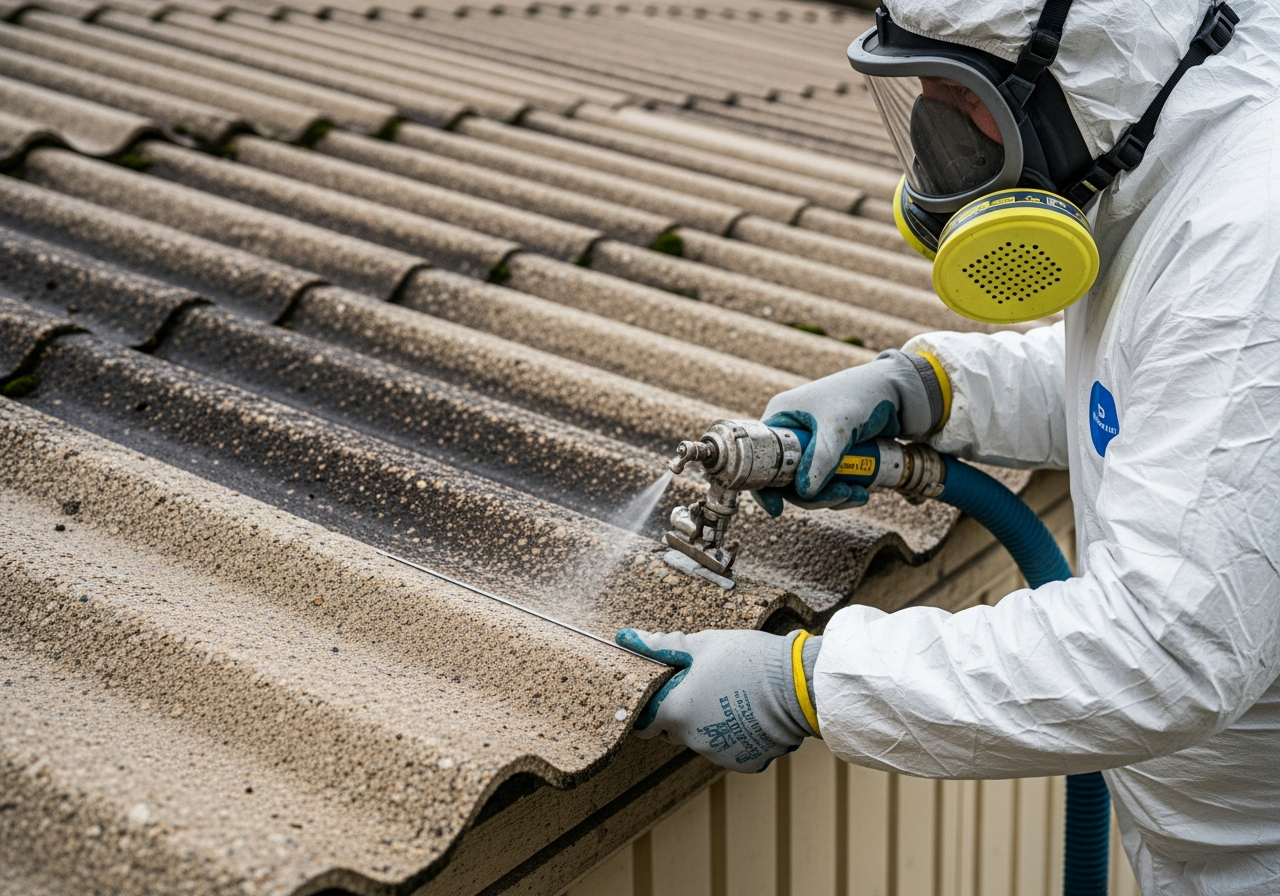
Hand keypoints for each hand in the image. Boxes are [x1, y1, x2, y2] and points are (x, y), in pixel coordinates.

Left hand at [616, 628, 820, 772]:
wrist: (799, 686)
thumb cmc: (748, 660)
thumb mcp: (703, 645)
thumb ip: (662, 646)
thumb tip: (626, 637)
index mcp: (677, 711)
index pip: (643, 721)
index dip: (649, 706)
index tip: (661, 693)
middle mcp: (693, 740)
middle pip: (673, 729)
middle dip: (680, 711)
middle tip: (702, 685)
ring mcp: (718, 754)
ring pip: (701, 738)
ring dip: (708, 722)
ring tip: (732, 695)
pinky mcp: (743, 763)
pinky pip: (727, 748)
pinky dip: (733, 734)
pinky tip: (749, 712)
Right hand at [753, 350, 944, 513]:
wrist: (899, 391)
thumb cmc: (863, 395)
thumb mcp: (839, 427)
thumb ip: (821, 458)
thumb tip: (804, 493)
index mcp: (782, 418)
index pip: (762, 458)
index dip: (764, 486)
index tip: (776, 508)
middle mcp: (793, 433)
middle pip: (788, 478)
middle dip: (814, 494)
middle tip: (841, 496)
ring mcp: (813, 445)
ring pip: (811, 484)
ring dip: (834, 496)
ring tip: (861, 493)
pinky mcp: (833, 455)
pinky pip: (829, 482)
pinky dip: (844, 490)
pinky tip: (864, 490)